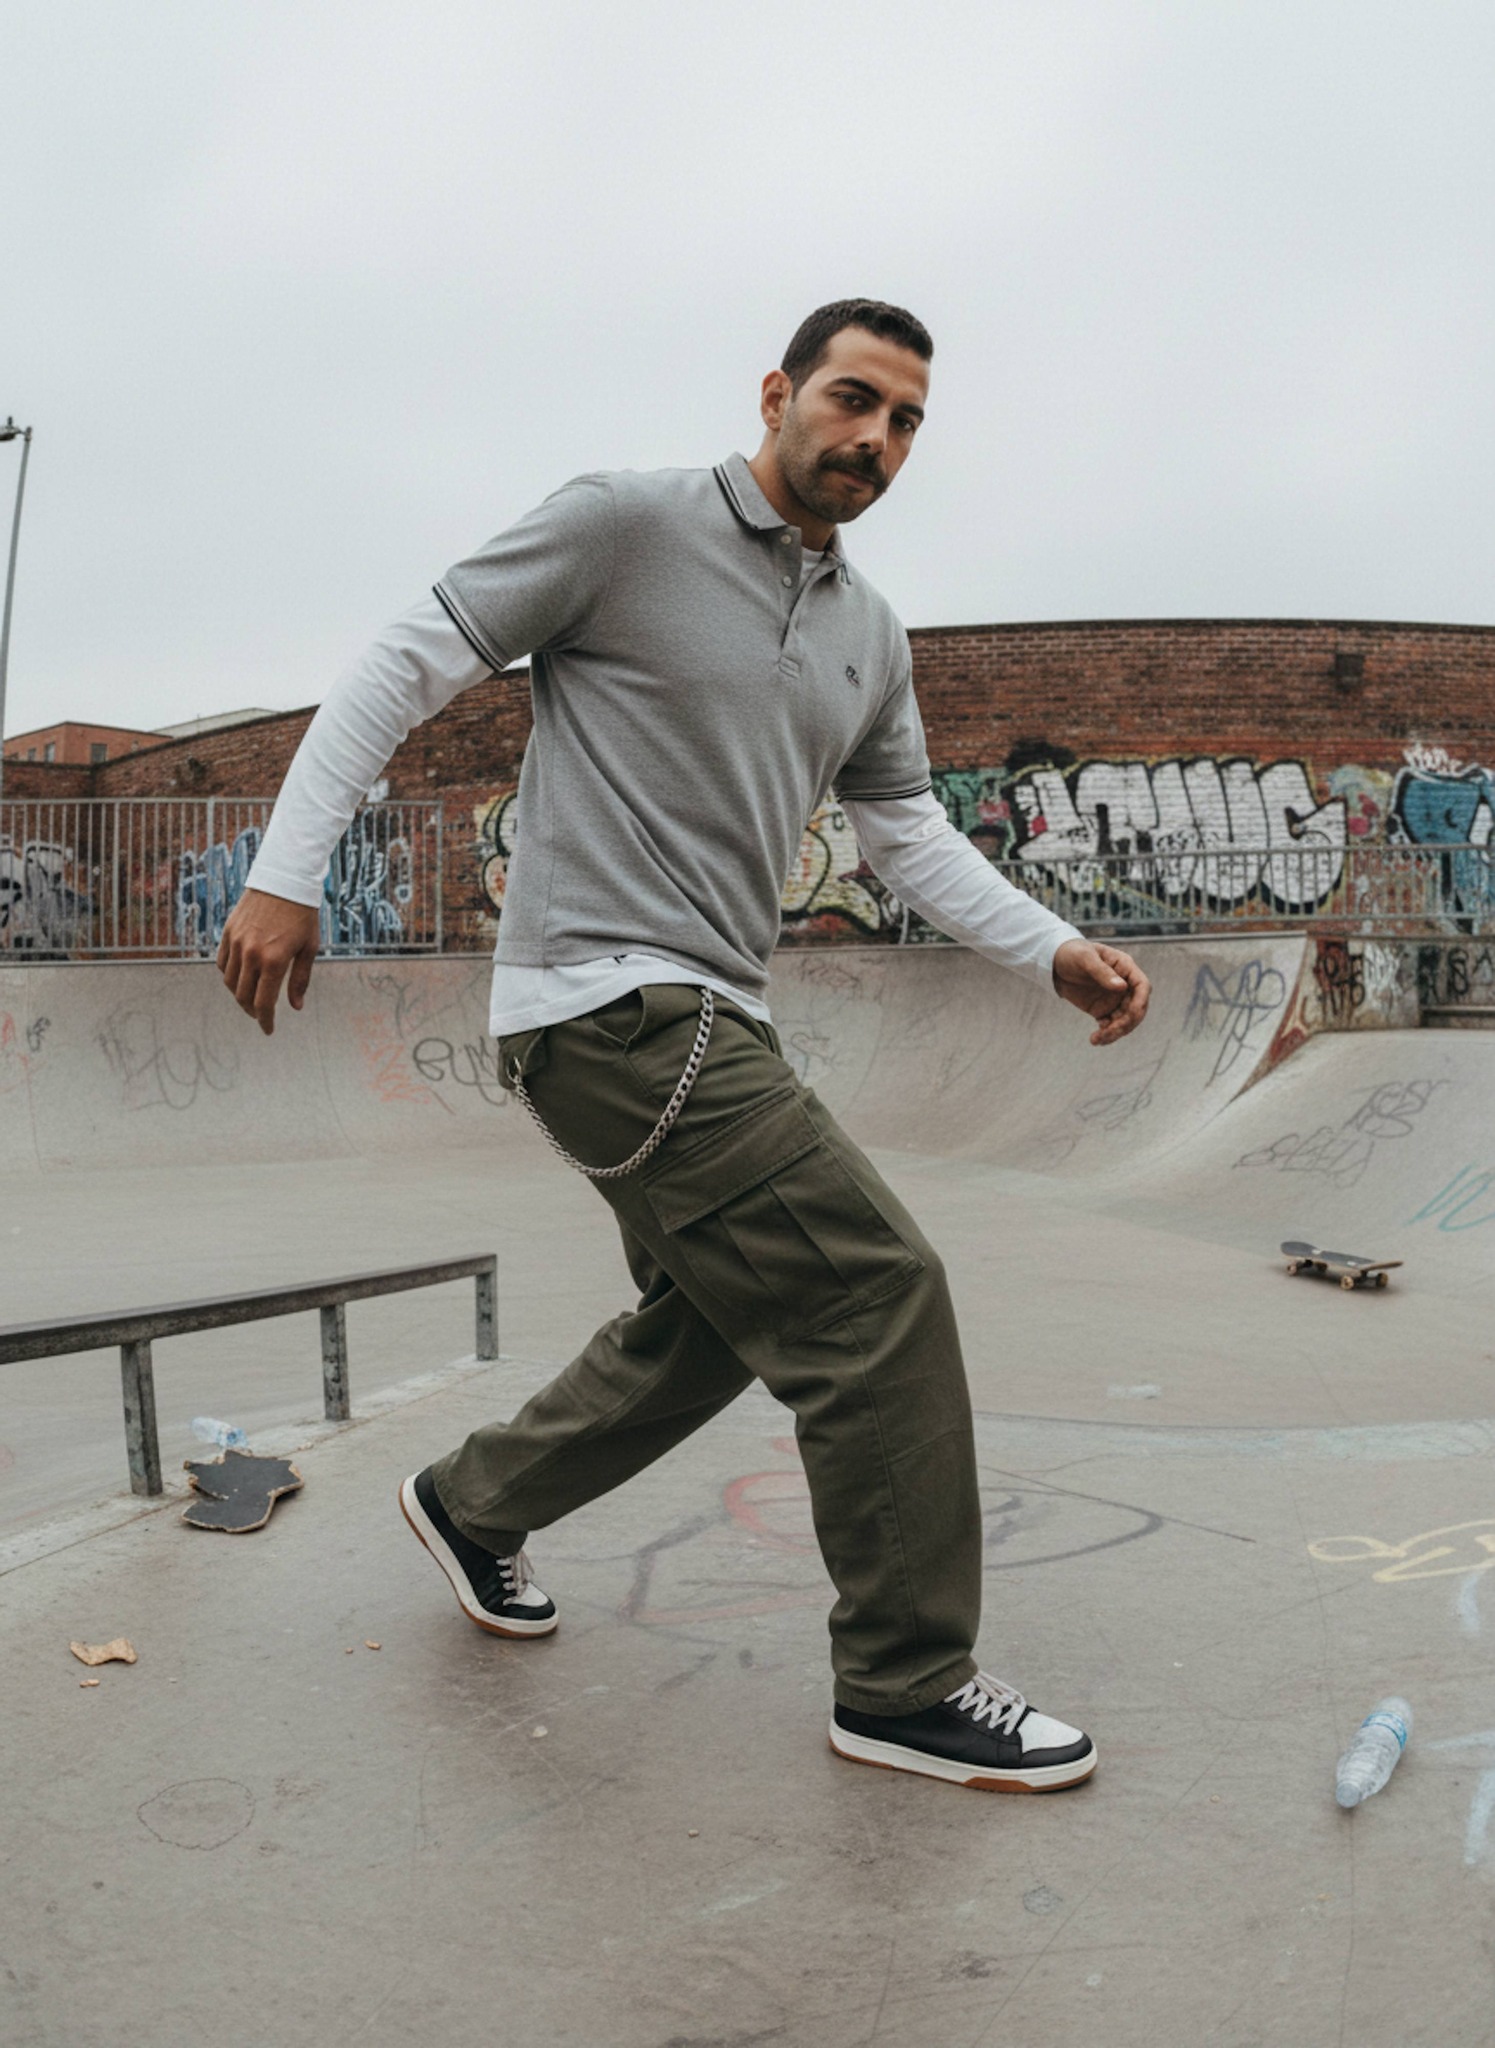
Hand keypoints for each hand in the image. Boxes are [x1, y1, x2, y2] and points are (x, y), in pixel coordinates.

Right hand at [216, 889, 320, 1035]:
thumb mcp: (309, 948)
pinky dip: (229, 975)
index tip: (268, 1030)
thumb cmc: (302, 915)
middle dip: (252, 1011)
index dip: (265, 1021)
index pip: (263, 1003)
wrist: (284, 880)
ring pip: (229, 981)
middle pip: (243, 996)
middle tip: (261, 1016)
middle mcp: (251, 954)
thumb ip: (300, 980)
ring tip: (251, 997)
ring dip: (239, 995)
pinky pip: (222, 962)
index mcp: (274, 961)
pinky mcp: (228, 932)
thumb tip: (295, 1007)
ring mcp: (236, 942)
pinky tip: (241, 977)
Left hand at [1052, 939, 1150, 1045]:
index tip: (1133, 1013)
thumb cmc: (1072, 953)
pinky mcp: (1103, 1010)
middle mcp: (1124, 985)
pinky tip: (1095, 1039)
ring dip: (1115, 1032)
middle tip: (1109, 1030)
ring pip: (1124, 1020)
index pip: (1142, 986)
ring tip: (1097, 1039)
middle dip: (1127, 1022)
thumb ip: (1102, 972)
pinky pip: (1110, 1025)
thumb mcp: (1085, 958)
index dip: (1141, 1001)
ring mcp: (1114, 999)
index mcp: (1125, 968)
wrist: (1055, 963)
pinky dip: (1106, 1034)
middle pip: (1136, 1008)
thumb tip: (1122, 987)